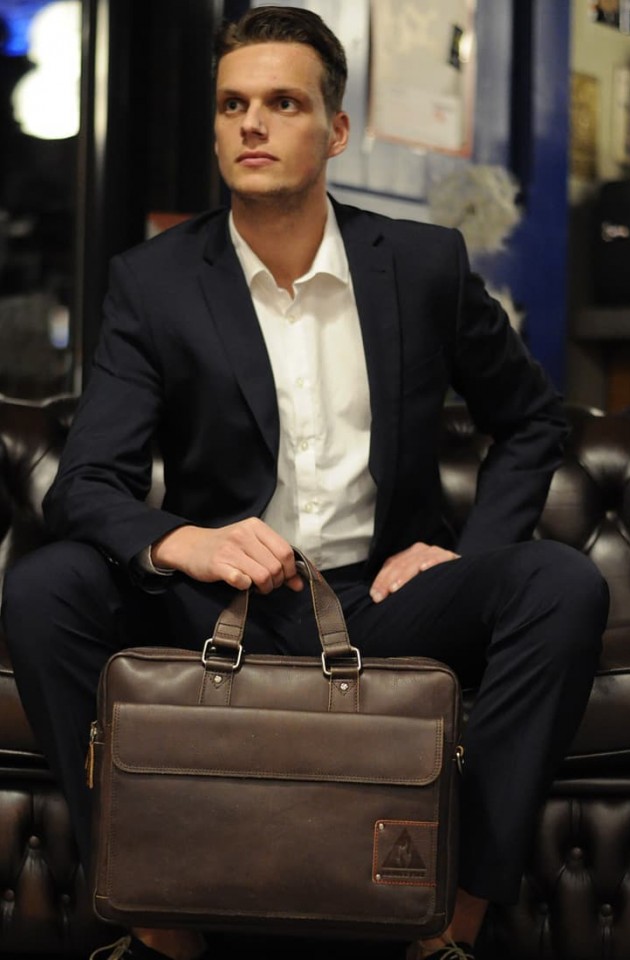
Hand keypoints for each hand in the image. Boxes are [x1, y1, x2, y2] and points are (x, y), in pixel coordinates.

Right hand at [151, 518, 302, 593]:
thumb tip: (299, 583)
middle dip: (277, 582)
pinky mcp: (218, 565)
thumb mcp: (251, 544)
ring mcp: (230, 549)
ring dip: (264, 588)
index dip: (291, 570)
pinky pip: (242, 581)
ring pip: (263, 575)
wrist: (190, 546)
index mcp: (255, 526)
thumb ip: (275, 558)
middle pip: (276, 566)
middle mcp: (243, 535)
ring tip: (257, 587)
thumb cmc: (226, 546)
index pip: (285, 551)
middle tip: (268, 584)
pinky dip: (245, 587)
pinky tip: (242, 584)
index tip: (287, 579)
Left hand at [369, 542, 458, 602]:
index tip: (375, 597)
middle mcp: (419, 551)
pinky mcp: (449, 556)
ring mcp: (434, 552)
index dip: (381, 580)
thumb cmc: (434, 586)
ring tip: (395, 588)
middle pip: (400, 563)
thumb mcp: (414, 586)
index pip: (390, 565)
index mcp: (408, 556)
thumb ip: (398, 587)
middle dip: (389, 580)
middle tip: (382, 596)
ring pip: (415, 561)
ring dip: (405, 575)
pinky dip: (431, 562)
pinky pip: (439, 557)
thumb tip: (377, 597)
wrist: (462, 580)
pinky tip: (424, 569)